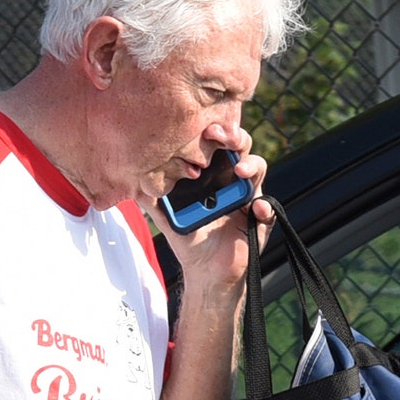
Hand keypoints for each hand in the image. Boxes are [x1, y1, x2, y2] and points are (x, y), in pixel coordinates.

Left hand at [143, 128, 272, 303]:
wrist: (205, 271)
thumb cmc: (189, 240)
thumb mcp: (165, 217)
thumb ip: (151, 198)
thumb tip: (130, 180)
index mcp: (212, 174)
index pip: (216, 143)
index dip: (213, 131)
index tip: (204, 128)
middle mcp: (232, 180)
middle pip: (241, 147)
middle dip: (234, 137)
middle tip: (222, 136)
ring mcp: (248, 197)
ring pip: (258, 169)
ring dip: (251, 165)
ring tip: (239, 170)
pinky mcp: (259, 219)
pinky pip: (268, 209)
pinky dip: (265, 207)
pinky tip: (256, 209)